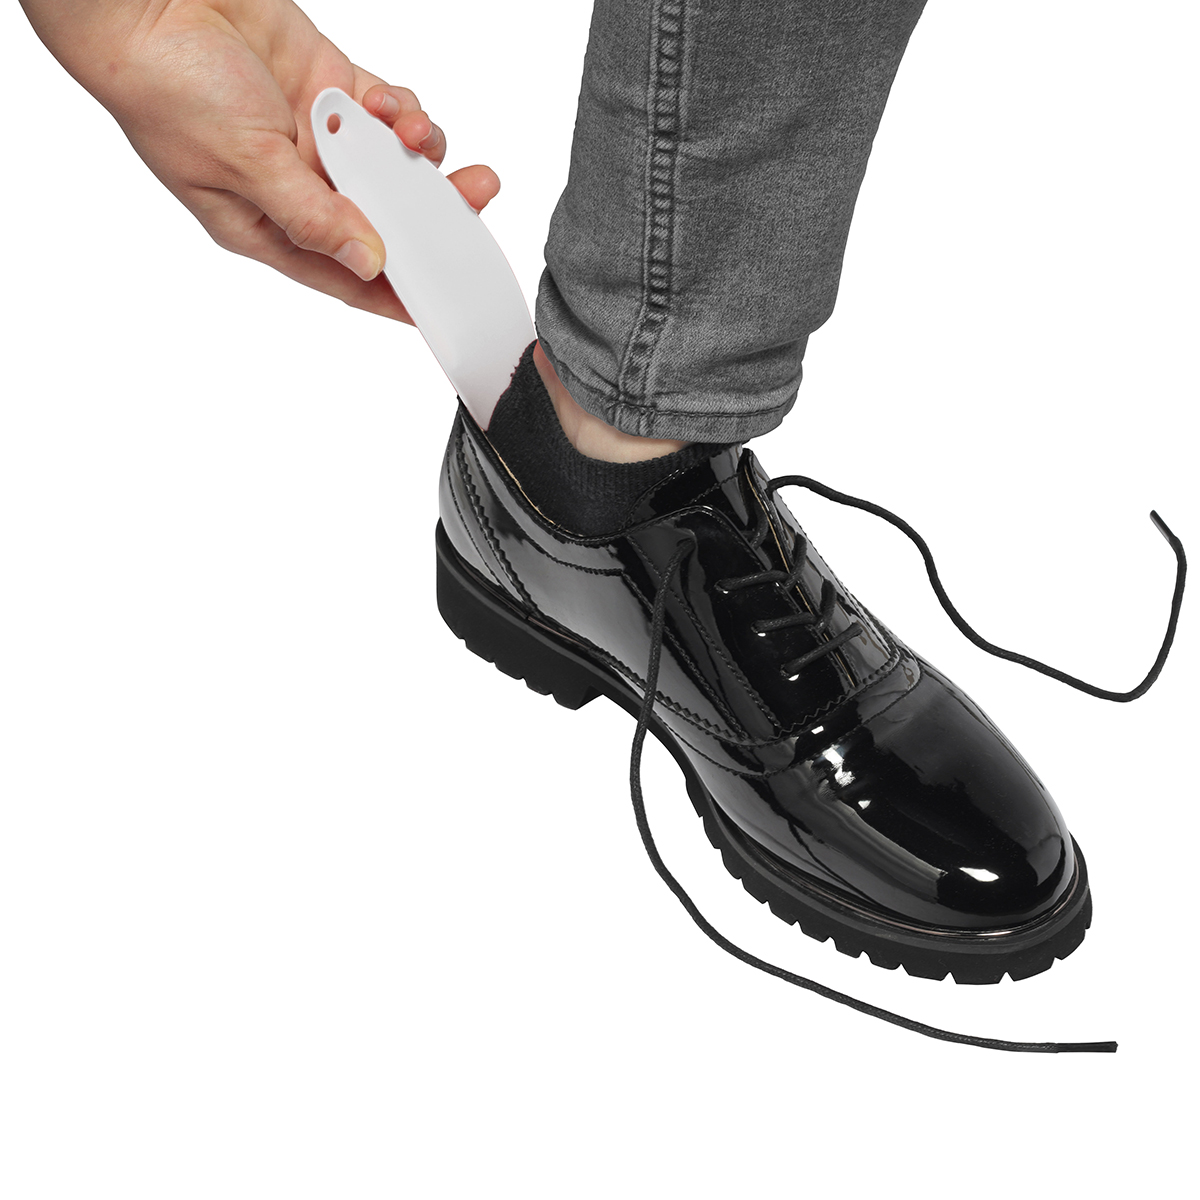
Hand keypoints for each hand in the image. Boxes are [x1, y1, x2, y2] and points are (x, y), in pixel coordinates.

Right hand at [20, 0, 500, 321]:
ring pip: (393, 166)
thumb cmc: (166, 87)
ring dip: (418, 155)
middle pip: (384, 220)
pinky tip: (386, 106)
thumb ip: (312, 215)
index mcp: (267, 228)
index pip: (347, 277)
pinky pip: (385, 115)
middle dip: (432, 213)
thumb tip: (368, 261)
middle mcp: (298, 191)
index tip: (445, 299)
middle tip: (475, 197)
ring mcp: (316, 141)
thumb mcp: (243, 164)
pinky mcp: (330, 91)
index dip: (398, 292)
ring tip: (416, 138)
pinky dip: (398, 112)